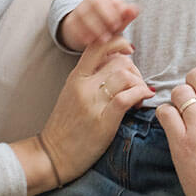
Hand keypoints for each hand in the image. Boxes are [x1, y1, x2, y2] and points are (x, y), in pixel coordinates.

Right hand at [33, 35, 153, 186]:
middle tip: (137, 84)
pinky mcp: (103, 121)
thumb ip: (91, 77)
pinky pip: (126, 98)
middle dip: (135, 70)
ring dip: (140, 84)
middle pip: (119, 61)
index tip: (129, 49)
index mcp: (76, 77)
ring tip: (139, 96)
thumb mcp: (73, 93)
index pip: (97, 45)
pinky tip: (143, 99)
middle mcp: (83, 86)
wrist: (52, 155)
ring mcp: (92, 103)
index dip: (118, 41)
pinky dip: (140, 94)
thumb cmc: (67, 125)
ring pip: (125, 76)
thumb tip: (118, 63)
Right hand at [59, 0, 139, 50]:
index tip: (119, 23)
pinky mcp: (71, 21)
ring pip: (83, 14)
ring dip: (94, 27)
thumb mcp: (119, 20)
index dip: (114, 10)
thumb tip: (135, 10)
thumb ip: (128, 15)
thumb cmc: (109, 24)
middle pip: (95, 3)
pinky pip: (73, 25)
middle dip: (105, 16)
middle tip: (113, 29)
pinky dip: (81, 33)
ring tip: (103, 39)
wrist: (86, 29)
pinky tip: (89, 41)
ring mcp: (79, 10)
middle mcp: (91, 1)